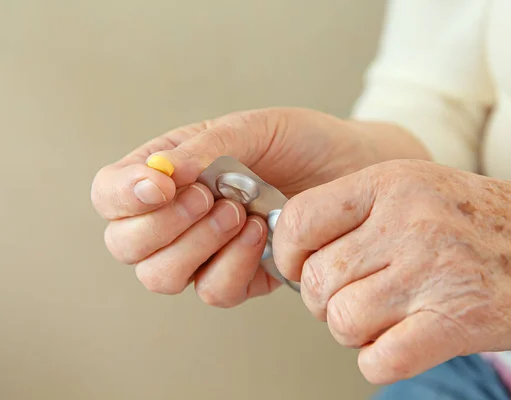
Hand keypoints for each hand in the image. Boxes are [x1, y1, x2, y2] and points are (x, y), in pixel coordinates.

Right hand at [91, 108, 426, 306]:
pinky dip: (232, 265)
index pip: (110, 195)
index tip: (161, 185)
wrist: (353, 170)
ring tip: (239, 213)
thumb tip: (159, 173)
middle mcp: (178, 218)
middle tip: (210, 196)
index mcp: (168, 174)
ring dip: (196, 246)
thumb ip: (203, 147)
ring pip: (161, 277)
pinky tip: (261, 235)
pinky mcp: (241, 278)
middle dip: (163, 225)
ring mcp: (206, 252)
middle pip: (125, 245)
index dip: (122, 195)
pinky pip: (214, 291)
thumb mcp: (252, 128)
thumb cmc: (301, 142)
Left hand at [273, 159, 510, 383]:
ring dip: (352, 330)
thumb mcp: (416, 188)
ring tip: (381, 318)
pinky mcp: (454, 322)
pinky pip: (378, 359)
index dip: (286, 251)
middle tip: (351, 297)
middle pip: (316, 279)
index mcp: (391, 183)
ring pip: (341, 320)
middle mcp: (408, 223)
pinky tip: (399, 343)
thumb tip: (295, 249)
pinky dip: (378, 359)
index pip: (299, 219)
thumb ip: (357, 213)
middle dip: (322, 299)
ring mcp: (431, 273)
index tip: (298, 265)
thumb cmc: (484, 222)